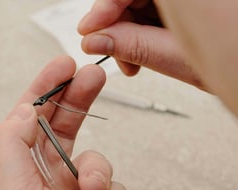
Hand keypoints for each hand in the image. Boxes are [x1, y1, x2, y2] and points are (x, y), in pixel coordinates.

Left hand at [0, 56, 129, 189]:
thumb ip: (10, 145)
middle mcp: (43, 185)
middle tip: (93, 76)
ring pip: (98, 165)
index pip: (29, 121)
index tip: (63, 65)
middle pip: (65, 129)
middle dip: (80, 100)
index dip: (46, 90)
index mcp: (13, 177)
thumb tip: (26, 110)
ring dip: (100, 176)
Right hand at [78, 0, 202, 88]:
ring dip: (128, 34)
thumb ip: (134, 45)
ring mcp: (187, 0)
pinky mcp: (187, 6)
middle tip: (111, 51)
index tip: (88, 30)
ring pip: (141, 4)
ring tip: (132, 61)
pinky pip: (155, 10)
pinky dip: (142, 32)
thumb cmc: (234, 61)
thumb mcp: (178, 57)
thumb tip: (97, 40)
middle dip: (116, 25)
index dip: (104, 7)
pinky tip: (143, 51)